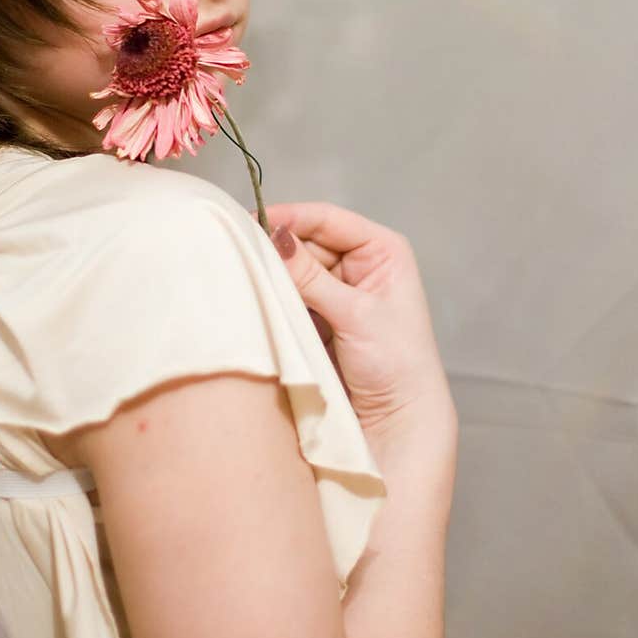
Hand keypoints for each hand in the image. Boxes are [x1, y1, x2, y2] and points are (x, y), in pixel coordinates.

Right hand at [252, 201, 455, 433]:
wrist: (397, 420)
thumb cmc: (397, 363)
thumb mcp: (355, 314)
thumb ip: (311, 277)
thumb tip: (274, 237)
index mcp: (382, 250)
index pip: (328, 219)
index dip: (291, 217)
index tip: (253, 221)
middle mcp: (359, 264)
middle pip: (306, 242)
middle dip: (277, 249)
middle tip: (240, 252)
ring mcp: (337, 291)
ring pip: (294, 270)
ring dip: (273, 274)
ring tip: (244, 274)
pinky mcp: (319, 317)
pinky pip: (289, 296)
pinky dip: (274, 297)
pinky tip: (256, 296)